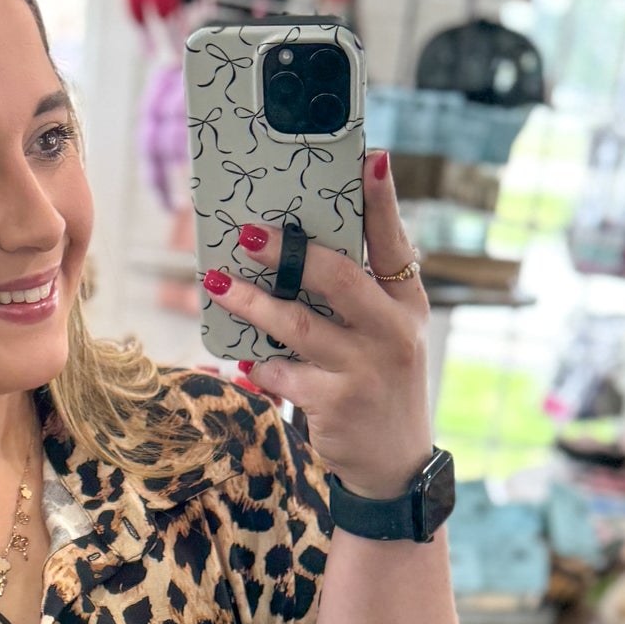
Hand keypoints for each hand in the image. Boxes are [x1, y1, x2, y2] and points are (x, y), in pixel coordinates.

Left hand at [203, 152, 431, 501]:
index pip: (394, 243)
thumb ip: (362, 296)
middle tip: (247, 234)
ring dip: (252, 302)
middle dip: (289, 252)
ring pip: (296, 325)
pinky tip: (245, 356)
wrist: (393, 465)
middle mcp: (392, 331)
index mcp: (406, 304)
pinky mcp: (336, 403)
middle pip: (337, 277)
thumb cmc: (380, 386)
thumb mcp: (388, 336)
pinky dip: (260, 364)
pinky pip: (282, 372)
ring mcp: (364, 369)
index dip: (382, 201)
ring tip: (218, 284)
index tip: (370, 158)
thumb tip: (301, 249)